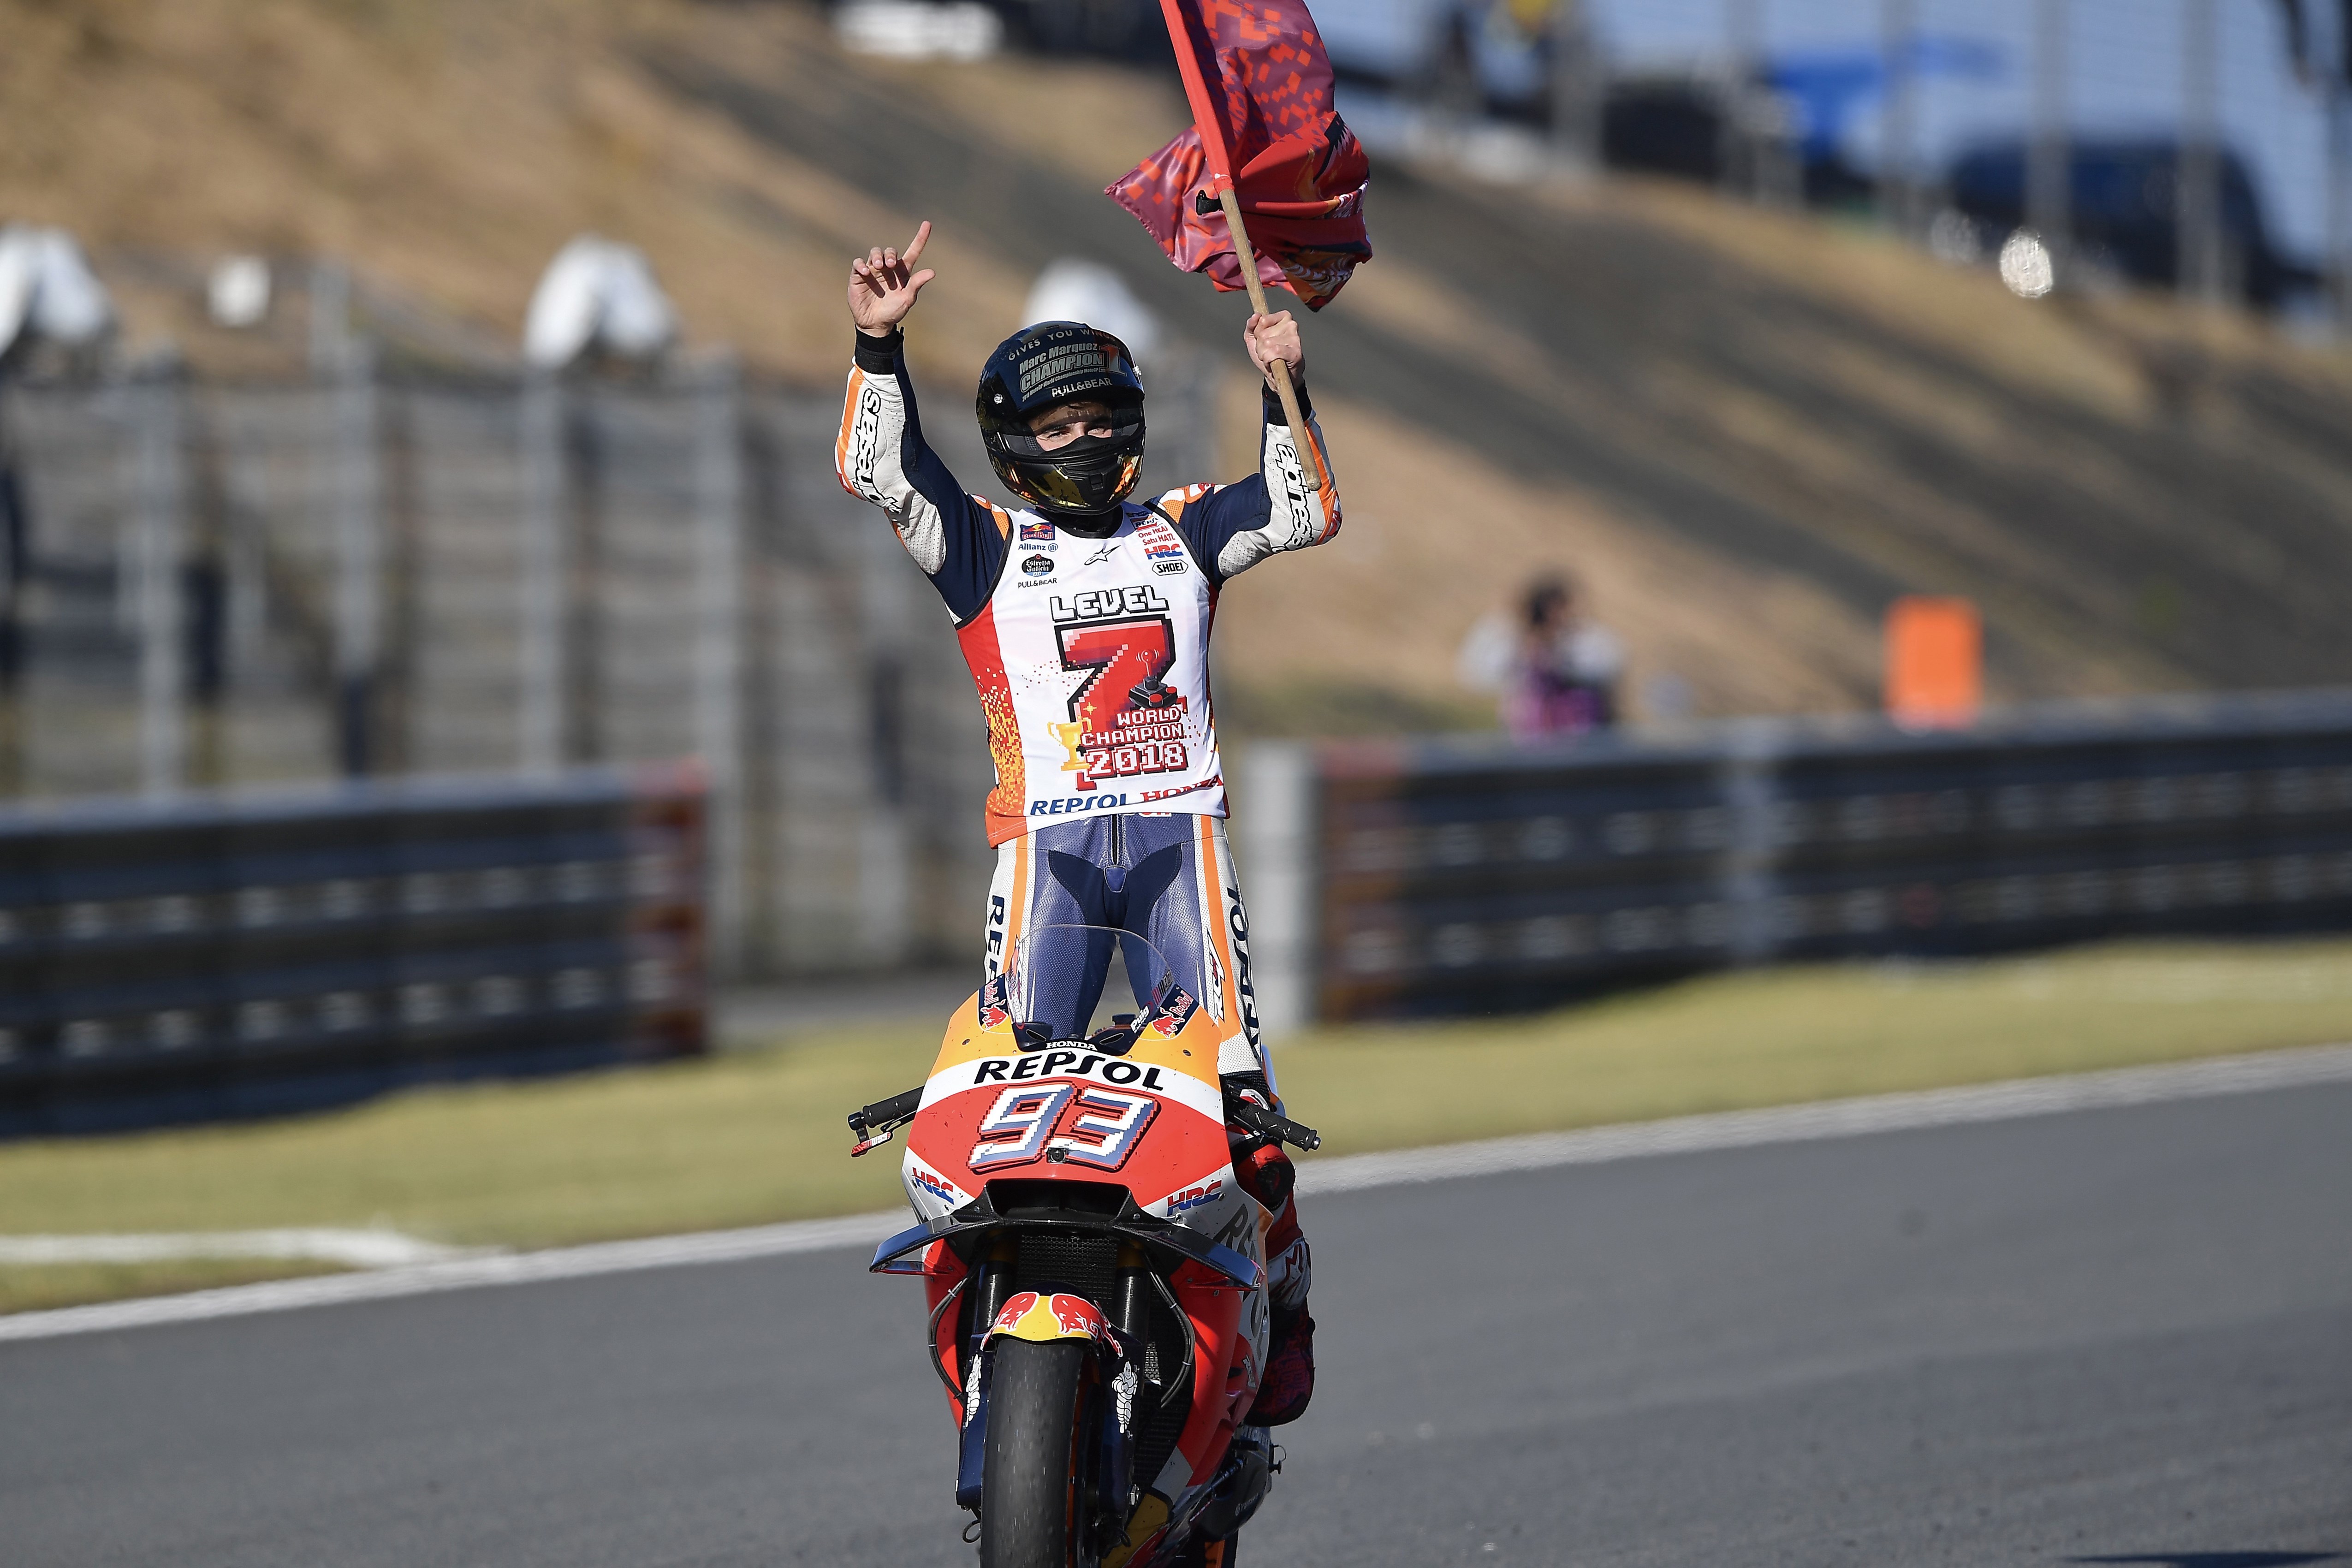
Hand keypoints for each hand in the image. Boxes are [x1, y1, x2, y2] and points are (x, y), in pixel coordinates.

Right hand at [848, 221, 935, 336]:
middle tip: (890, 264)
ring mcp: (873, 270)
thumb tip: (932, 272)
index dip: (920, 238)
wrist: (875, 324)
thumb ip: (917, 284)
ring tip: (879, 266)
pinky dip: (861, 265)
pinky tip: (866, 272)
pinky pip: (858, 263)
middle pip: (890, 251)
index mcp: (903, 271)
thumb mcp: (907, 298)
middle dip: (890, 254)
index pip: (913, 251)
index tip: (927, 224)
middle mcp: (888, 268)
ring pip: (874, 252)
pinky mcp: (859, 276)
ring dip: (877, 256)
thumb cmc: (893, 311)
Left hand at [1243, 310, 1302, 385]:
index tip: (1264, 340)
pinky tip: (1274, 362)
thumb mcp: (1254, 338)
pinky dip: (1268, 360)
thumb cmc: (1268, 355)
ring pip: (1267, 344)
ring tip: (1271, 358)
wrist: (1277, 375)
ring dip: (1263, 355)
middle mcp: (1291, 325)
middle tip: (1268, 352)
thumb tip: (1256, 315)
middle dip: (1260, 347)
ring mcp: (1295, 338)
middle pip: (1263, 334)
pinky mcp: (1296, 353)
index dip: (1258, 333)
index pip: (1262, 320)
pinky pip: (1274, 352)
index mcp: (1284, 317)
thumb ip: (1251, 325)